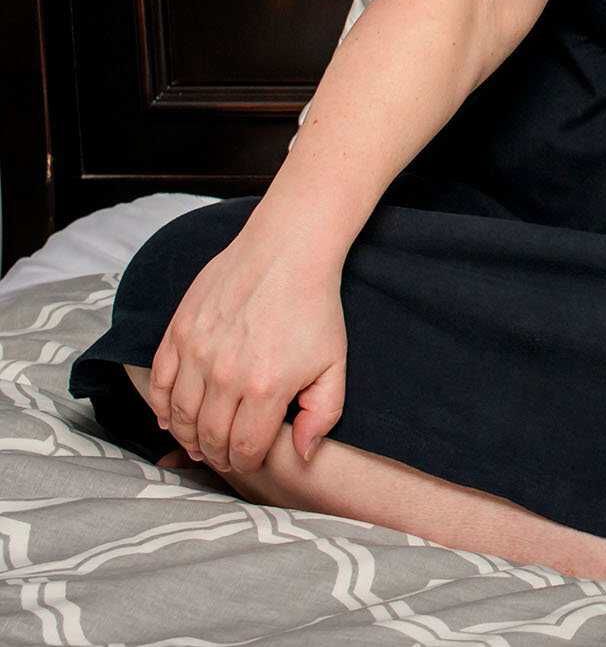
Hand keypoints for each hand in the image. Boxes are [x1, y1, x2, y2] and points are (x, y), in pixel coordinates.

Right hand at [148, 227, 347, 474]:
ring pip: (179, 416)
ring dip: (187, 436)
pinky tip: (170, 418)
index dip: (246, 463)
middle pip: (209, 437)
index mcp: (266, 388)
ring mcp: (196, 353)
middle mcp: (225, 375)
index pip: (245, 448)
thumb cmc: (315, 307)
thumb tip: (302, 453)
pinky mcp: (178, 332)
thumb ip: (321, 413)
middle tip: (223, 457)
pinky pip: (160, 383)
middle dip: (216, 455)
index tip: (248, 463)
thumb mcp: (334, 363)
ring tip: (199, 442)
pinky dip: (161, 407)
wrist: (287, 251)